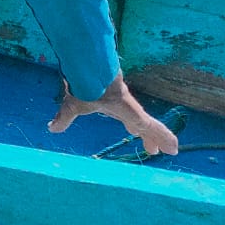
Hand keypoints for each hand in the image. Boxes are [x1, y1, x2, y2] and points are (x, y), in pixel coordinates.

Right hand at [48, 75, 178, 155]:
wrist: (91, 75)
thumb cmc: (83, 85)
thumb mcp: (72, 106)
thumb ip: (64, 118)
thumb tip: (52, 128)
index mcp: (115, 107)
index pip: (130, 122)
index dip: (137, 132)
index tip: (142, 140)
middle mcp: (127, 109)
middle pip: (141, 126)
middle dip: (149, 137)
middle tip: (154, 150)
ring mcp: (134, 111)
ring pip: (151, 128)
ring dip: (161, 138)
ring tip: (173, 150)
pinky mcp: (137, 114)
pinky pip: (154, 128)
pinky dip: (164, 137)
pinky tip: (173, 147)